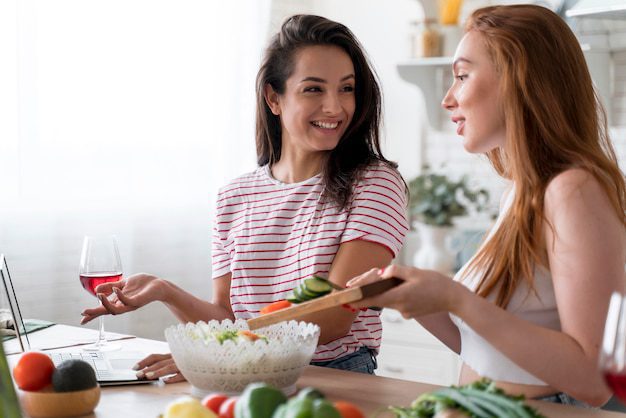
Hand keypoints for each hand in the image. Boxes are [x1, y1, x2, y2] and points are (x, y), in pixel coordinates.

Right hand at [80, 273, 164, 323]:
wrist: (158, 284)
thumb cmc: (142, 284)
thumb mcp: (122, 284)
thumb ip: (110, 286)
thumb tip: (96, 290)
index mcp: (118, 301)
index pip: (103, 309)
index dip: (93, 314)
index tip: (82, 319)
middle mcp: (123, 305)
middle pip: (107, 312)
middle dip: (95, 313)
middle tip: (84, 313)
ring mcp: (130, 304)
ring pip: (116, 309)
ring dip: (106, 304)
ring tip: (99, 296)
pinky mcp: (138, 301)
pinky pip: (128, 301)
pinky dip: (120, 296)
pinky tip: (116, 289)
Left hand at [133, 353, 185, 382]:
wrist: (209, 359)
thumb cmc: (189, 361)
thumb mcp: (178, 359)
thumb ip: (166, 362)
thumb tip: (150, 370)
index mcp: (171, 355)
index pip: (155, 357)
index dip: (144, 361)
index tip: (135, 367)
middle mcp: (176, 358)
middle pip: (160, 362)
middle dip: (148, 368)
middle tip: (138, 374)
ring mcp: (183, 365)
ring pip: (169, 367)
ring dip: (158, 371)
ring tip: (148, 376)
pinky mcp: (190, 372)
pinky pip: (181, 375)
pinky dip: (173, 378)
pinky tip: (166, 381)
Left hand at [347, 265, 466, 318]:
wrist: (453, 298)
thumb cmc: (435, 282)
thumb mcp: (414, 271)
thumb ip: (395, 271)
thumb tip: (381, 274)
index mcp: (400, 296)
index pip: (373, 299)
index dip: (358, 298)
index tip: (346, 297)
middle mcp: (400, 307)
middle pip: (377, 299)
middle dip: (366, 292)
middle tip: (354, 284)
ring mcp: (405, 312)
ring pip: (386, 300)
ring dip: (381, 292)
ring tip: (381, 278)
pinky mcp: (409, 314)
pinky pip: (396, 303)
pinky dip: (393, 295)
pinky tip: (401, 287)